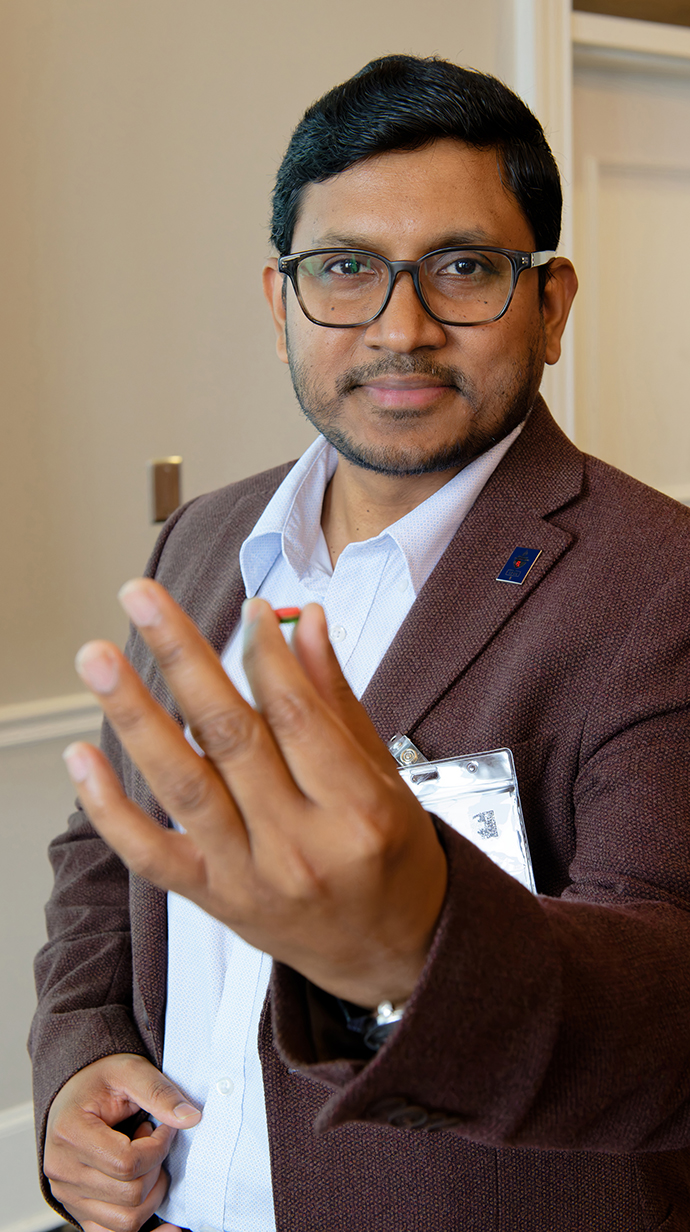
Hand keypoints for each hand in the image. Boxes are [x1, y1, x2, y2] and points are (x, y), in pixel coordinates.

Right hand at [44, 1052, 200, 1231]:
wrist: (76, 1092)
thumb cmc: (100, 1082)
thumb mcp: (131, 1071)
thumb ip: (159, 1092)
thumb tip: (190, 1118)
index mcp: (70, 1133)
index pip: (127, 1163)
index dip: (158, 1147)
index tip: (163, 1128)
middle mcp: (63, 1170)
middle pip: (130, 1195)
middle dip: (156, 1168)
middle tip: (152, 1141)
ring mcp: (68, 1195)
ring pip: (126, 1221)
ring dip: (151, 1193)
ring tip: (143, 1161)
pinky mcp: (79, 1210)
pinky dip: (143, 1228)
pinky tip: (164, 1217)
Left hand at [64, 582, 446, 1007]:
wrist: (392, 955)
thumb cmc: (393, 858)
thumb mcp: (386, 775)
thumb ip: (337, 697)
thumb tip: (302, 621)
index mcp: (356, 810)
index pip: (295, 714)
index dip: (263, 653)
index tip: (247, 610)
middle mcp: (301, 846)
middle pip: (230, 736)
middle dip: (181, 658)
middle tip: (143, 599)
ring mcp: (251, 878)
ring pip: (183, 785)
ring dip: (134, 715)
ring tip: (98, 659)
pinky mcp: (214, 899)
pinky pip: (149, 853)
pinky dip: (109, 808)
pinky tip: (81, 755)